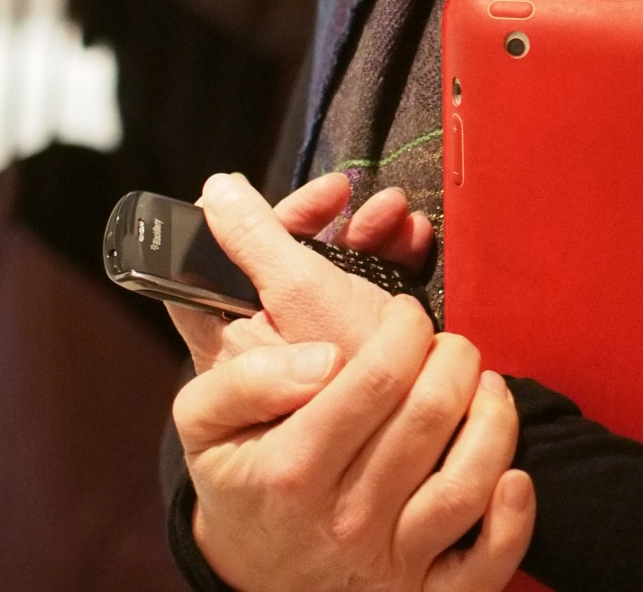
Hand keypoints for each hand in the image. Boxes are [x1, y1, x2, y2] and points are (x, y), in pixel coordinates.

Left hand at [169, 171, 433, 374]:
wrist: (386, 468)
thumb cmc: (331, 386)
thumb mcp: (298, 298)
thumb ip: (255, 242)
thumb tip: (214, 188)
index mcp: (232, 324)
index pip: (225, 252)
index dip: (263, 212)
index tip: (312, 195)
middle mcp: (265, 335)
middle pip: (287, 254)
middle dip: (332, 219)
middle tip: (363, 200)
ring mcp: (309, 347)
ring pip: (331, 270)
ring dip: (368, 236)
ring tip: (404, 220)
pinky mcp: (348, 357)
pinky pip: (363, 296)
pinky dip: (388, 266)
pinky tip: (414, 247)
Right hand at [178, 300, 533, 591]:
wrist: (244, 575)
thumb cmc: (243, 480)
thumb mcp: (206, 422)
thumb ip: (246, 378)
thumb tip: (323, 360)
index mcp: (294, 467)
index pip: (380, 376)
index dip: (407, 327)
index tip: (406, 316)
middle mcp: (344, 519)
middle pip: (431, 414)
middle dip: (454, 356)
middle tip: (446, 346)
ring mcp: (387, 562)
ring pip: (466, 481)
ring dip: (494, 417)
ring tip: (484, 387)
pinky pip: (485, 565)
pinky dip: (513, 520)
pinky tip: (513, 476)